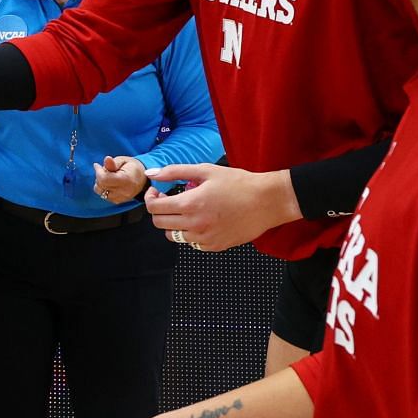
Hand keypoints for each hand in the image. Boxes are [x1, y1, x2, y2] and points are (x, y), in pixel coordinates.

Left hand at [92, 155, 148, 203]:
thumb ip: (114, 162)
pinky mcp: (118, 201)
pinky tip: (110, 183)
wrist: (143, 178)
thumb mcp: (123, 161)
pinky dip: (104, 189)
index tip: (97, 165)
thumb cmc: (132, 167)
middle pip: (101, 186)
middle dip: (99, 176)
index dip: (98, 172)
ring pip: (101, 192)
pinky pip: (104, 196)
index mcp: (126, 180)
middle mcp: (124, 192)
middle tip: (105, 169)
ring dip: (100, 183)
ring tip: (108, 176)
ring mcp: (121, 198)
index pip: (104, 179)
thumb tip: (107, 159)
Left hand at [142, 163, 298, 251]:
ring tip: (188, 210)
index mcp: (190, 204)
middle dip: (159, 210)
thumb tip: (152, 174)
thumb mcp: (206, 170)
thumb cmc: (239, 183)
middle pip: (160, 224)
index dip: (150, 198)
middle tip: (169, 199)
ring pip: (174, 236)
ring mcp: (205, 238)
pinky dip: (191, 232)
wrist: (267, 201)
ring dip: (174, 223)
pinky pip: (192, 243)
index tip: (157, 191)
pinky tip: (202, 219)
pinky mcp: (215, 246)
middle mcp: (195, 225)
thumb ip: (175, 172)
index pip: (154, 208)